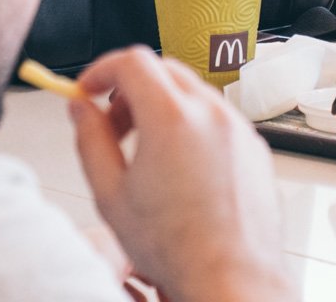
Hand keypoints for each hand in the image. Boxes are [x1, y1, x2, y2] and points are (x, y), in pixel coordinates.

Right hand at [69, 47, 295, 301]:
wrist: (231, 274)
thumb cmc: (176, 245)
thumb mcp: (111, 193)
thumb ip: (90, 140)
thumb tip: (81, 108)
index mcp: (173, 118)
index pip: (134, 61)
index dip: (102, 69)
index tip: (87, 90)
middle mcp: (212, 113)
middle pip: (165, 70)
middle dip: (131, 88)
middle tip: (113, 125)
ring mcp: (239, 127)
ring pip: (193, 93)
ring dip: (163, 107)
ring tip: (146, 153)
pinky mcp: (254, 144)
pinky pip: (218, 118)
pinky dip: (193, 126)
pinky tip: (180, 169)